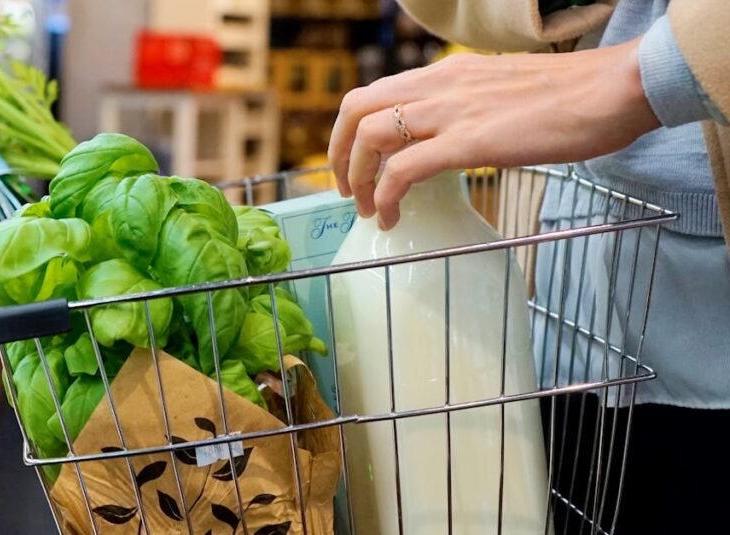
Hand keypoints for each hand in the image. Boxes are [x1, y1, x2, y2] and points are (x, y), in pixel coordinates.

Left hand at [328, 37, 659, 229]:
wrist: (613, 89)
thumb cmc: (569, 98)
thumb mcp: (500, 94)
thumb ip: (467, 109)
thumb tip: (449, 139)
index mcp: (444, 74)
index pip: (371, 92)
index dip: (349, 132)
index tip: (353, 164)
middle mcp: (438, 86)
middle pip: (355, 110)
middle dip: (339, 154)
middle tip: (347, 191)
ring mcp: (451, 111)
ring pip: (370, 137)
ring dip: (358, 178)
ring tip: (368, 210)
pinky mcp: (469, 141)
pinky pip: (404, 170)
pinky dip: (386, 196)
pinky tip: (392, 218)